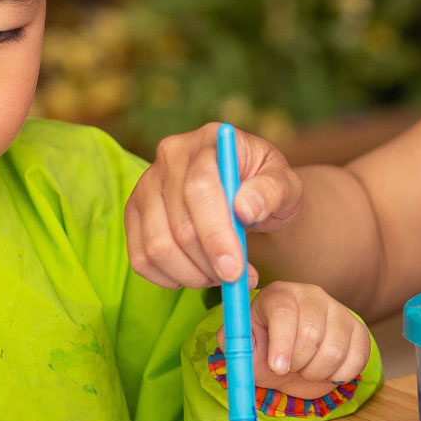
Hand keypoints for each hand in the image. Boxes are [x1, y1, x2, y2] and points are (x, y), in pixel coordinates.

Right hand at [126, 123, 303, 288]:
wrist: (247, 193)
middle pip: (179, 223)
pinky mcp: (134, 211)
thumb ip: (272, 192)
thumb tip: (245, 208)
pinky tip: (196, 275)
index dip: (216, 234)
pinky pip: (140, 257)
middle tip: (235, 280)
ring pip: (157, 245)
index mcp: (209, 140)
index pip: (201, 187)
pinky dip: (168, 277)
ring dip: (191, 274)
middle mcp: (171, 155)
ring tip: (219, 277)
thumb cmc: (267, 187)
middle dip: (209, 262)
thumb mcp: (286, 185)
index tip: (235, 269)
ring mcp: (147, 183)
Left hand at [219, 281, 370, 399]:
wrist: (292, 355)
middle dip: (298, 363)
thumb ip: (238, 342)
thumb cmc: (265, 348)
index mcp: (279, 294)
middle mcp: (311, 295)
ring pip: (335, 348)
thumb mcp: (245, 346)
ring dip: (317, 372)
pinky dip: (341, 374)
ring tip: (306, 370)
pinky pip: (358, 357)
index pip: (284, 311)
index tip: (278, 368)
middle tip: (290, 369)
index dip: (282, 343)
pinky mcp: (358, 329)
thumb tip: (239, 339)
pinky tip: (327, 371)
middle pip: (311, 332)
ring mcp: (337, 309)